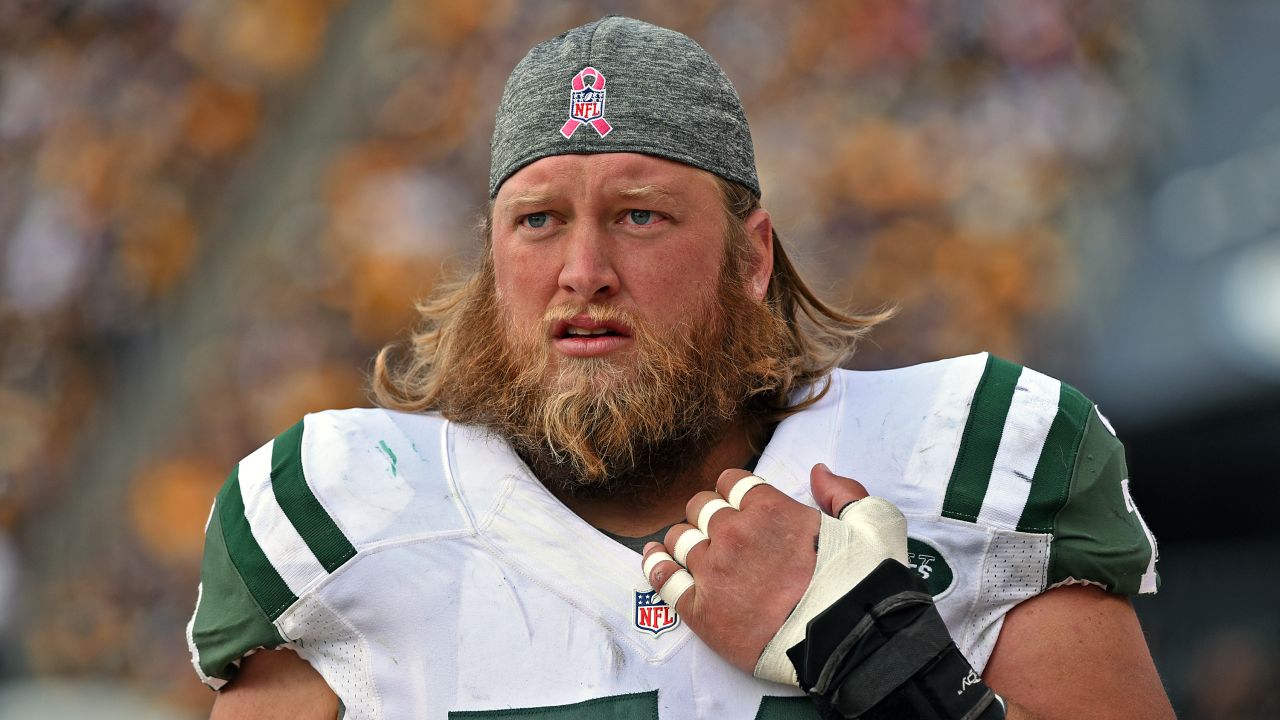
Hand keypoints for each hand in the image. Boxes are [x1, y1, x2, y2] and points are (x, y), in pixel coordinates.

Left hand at [640, 463, 871, 674]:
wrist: (850, 643)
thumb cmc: (863, 585)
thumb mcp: (873, 523)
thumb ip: (842, 493)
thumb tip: (818, 472)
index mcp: (770, 508)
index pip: (731, 482)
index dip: (732, 492)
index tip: (736, 505)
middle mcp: (735, 533)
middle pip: (700, 508)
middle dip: (706, 515)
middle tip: (718, 533)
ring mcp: (714, 571)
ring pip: (678, 538)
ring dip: (683, 540)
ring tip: (688, 549)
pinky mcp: (701, 609)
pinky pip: (664, 578)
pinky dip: (656, 565)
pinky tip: (655, 559)